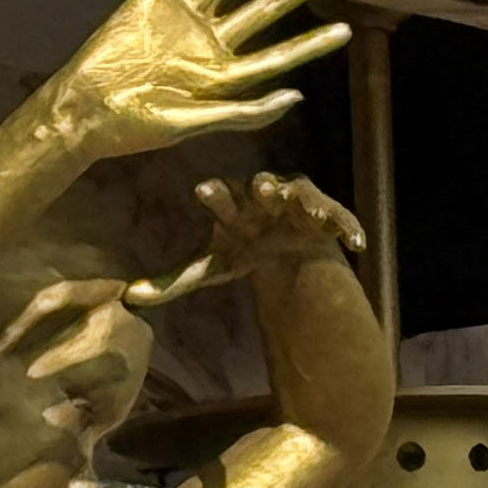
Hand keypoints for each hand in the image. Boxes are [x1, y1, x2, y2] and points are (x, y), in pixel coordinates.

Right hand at [45, 0, 348, 158]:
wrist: (84, 109)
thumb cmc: (136, 127)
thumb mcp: (194, 125)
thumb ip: (244, 112)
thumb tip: (294, 97)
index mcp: (224, 77)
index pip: (279, 56)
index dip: (312, 44)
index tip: (346, 30)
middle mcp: (210, 42)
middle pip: (265, 8)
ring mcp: (183, 16)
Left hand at [132, 174, 369, 311]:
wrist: (284, 249)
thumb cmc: (245, 250)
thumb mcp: (213, 268)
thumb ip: (175, 282)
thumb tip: (130, 298)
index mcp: (235, 207)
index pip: (222, 197)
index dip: (215, 195)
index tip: (203, 191)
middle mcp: (266, 198)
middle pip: (263, 189)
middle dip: (265, 188)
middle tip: (263, 188)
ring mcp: (298, 204)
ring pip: (302, 197)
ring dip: (307, 203)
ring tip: (312, 214)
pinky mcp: (327, 216)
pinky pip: (339, 219)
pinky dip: (347, 228)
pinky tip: (357, 244)